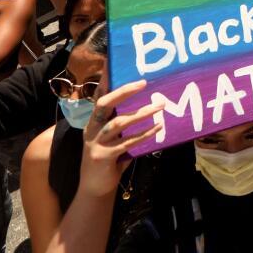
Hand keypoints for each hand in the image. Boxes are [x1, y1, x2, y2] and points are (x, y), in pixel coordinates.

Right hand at [78, 80, 162, 197]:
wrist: (94, 189)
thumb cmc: (109, 161)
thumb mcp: (113, 139)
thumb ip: (123, 125)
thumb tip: (147, 106)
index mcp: (94, 122)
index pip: (99, 97)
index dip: (106, 81)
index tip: (113, 64)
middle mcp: (92, 130)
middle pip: (104, 104)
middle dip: (123, 91)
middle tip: (144, 83)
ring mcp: (96, 143)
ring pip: (118, 123)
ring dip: (141, 113)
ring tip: (160, 106)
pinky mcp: (103, 157)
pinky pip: (127, 142)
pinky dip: (145, 134)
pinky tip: (159, 127)